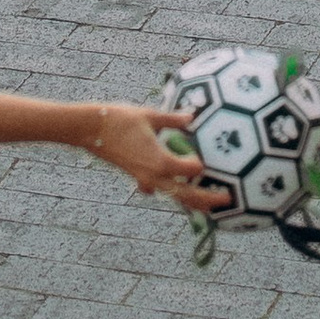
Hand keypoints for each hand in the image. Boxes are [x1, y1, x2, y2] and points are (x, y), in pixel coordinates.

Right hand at [86, 102, 229, 207]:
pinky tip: (175, 188)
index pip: (191, 169)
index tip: (217, 159)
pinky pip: (160, 190)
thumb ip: (174, 119)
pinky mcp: (138, 178)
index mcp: (160, 161)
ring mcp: (145, 179)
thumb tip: (193, 115)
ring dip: (192, 200)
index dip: (204, 166)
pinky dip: (172, 192)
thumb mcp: (150, 115)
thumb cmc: (119, 119)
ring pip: (174, 196)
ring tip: (208, 203)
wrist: (90, 130)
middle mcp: (154, 175)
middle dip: (207, 200)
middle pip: (186, 195)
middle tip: (229, 200)